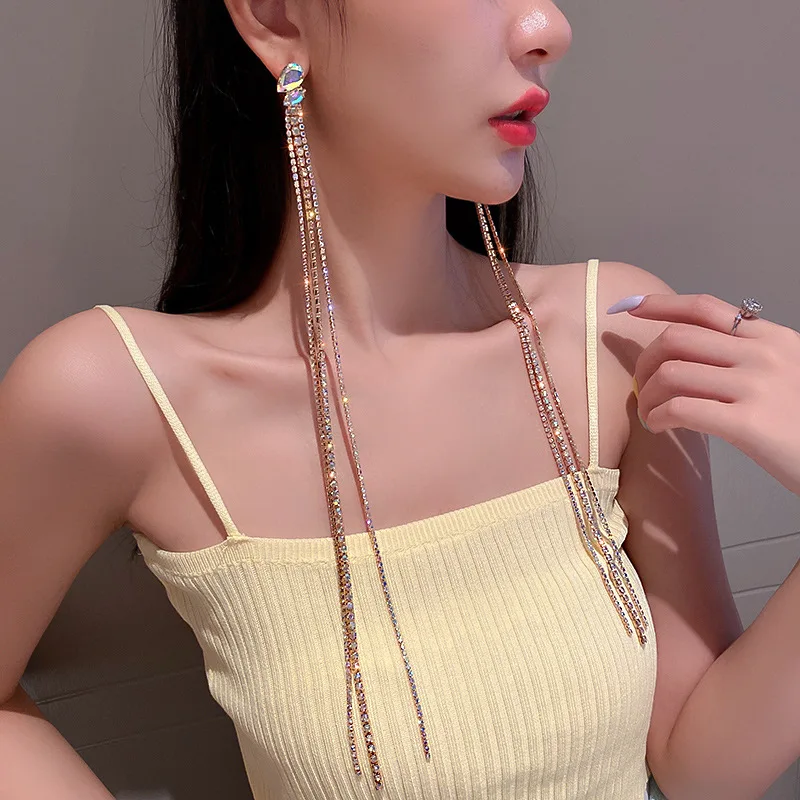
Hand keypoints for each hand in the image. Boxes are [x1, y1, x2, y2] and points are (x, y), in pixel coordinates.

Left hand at [608, 293, 799, 495]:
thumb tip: (691, 358)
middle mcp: (761, 354)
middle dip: (645, 360)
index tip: (629, 306)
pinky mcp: (747, 423)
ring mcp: (755, 386)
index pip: (705, 307)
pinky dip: (658, 416)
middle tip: (641, 386)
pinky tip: (659, 426)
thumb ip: (746, 358)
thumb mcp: (786, 372)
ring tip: (651, 413)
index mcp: (770, 338)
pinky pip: (680, 409)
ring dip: (647, 395)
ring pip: (671, 373)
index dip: (661, 303)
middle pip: (677, 338)